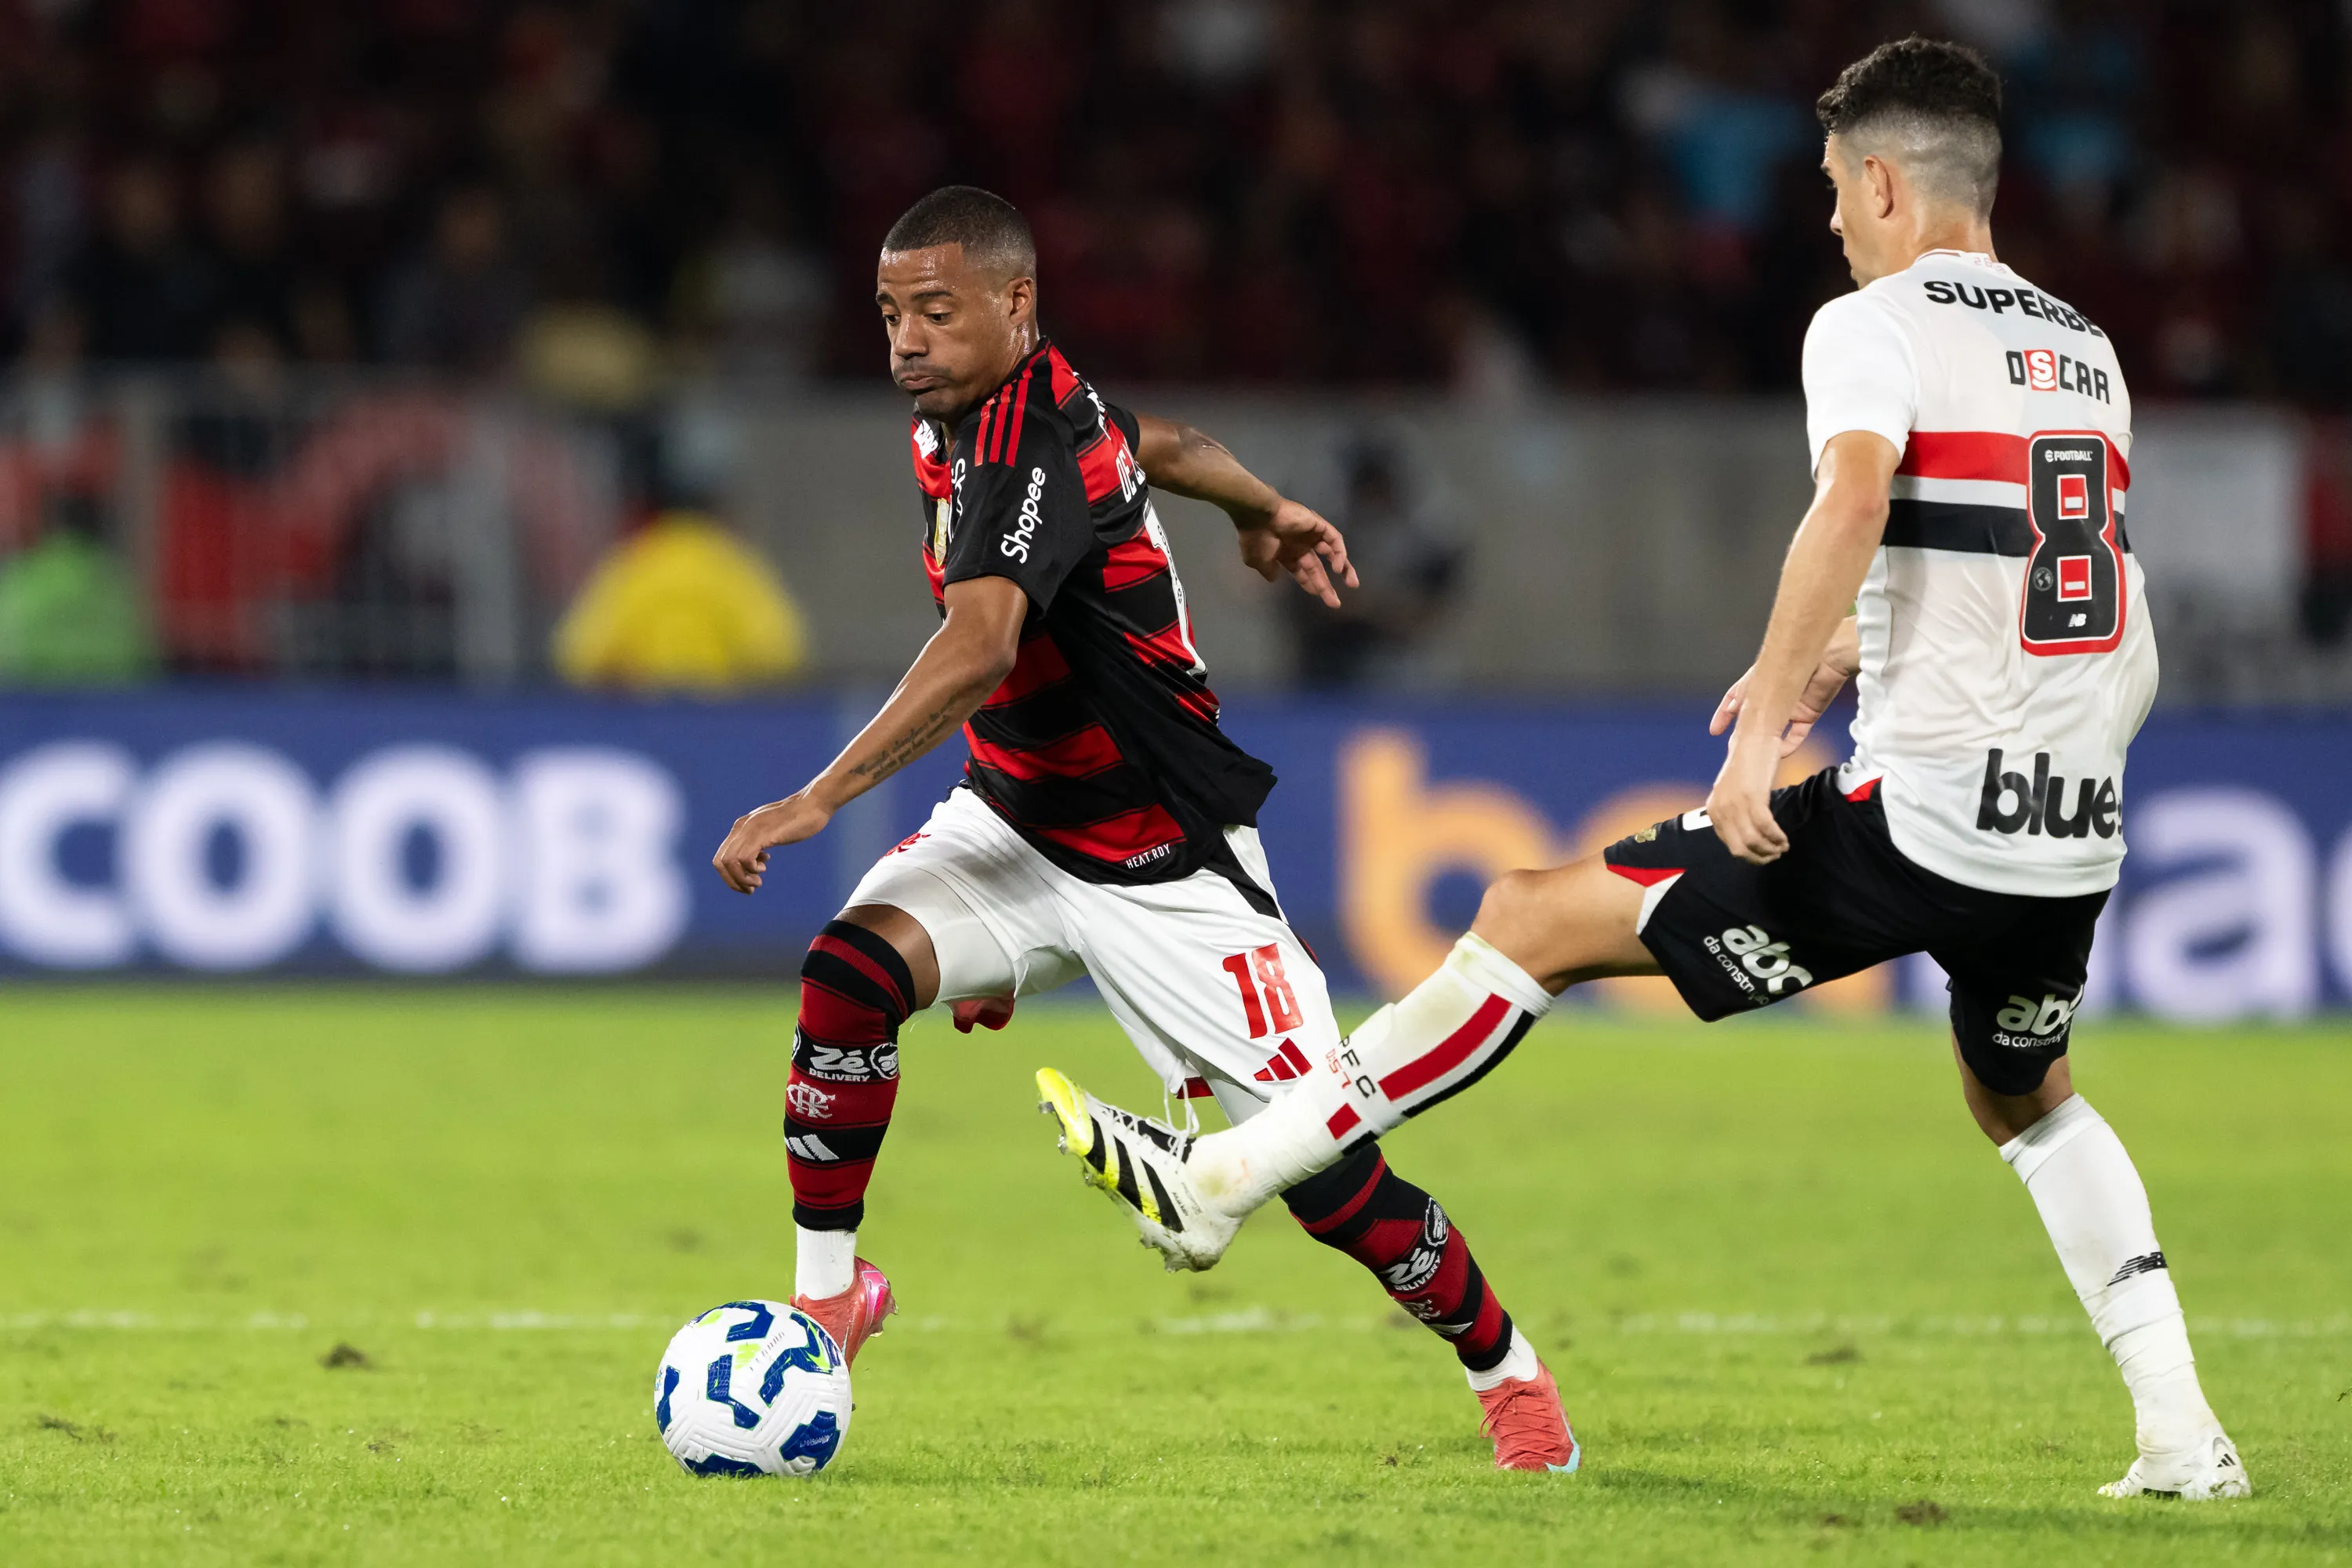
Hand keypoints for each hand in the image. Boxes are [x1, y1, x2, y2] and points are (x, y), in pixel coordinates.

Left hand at [712, 793, 831, 893]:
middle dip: (732, 881)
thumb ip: (760, 841)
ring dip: (742, 879)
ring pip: (730, 862)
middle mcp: (741, 827)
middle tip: (750, 889)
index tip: (747, 882)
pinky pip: (745, 858)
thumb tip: (757, 860)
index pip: (721, 856)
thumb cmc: (798, 819)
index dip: (729, 875)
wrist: (813, 804)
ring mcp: (751, 829)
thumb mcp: (771, 830)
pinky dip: (751, 870)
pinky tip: (763, 869)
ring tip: (757, 883)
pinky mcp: (762, 834)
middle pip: (720, 862)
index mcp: (741, 827)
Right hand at [1236, 498, 1358, 607]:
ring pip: (1332, 552)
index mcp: (1286, 553)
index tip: (1318, 596)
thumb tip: (1274, 579)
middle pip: (1318, 567)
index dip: (1311, 584)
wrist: (1259, 516)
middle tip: (1335, 603)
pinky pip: (1335, 540)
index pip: (1303, 572)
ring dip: (1343, 568)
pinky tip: (1337, 568)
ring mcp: (1311, 534)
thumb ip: (1268, 571)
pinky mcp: (1319, 525)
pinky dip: (1339, 553)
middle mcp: (1300, 545)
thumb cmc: (1256, 538)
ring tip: (1352, 584)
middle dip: (1326, 585)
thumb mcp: (1257, 561)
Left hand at [1705, 734, 1788, 864]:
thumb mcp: (1734, 793)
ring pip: (1753, 841)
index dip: (1749, 855)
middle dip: (1760, 857)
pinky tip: (1784, 839)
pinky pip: (1766, 828)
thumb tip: (1748, 838)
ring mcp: (1735, 804)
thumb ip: (1735, 813)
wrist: (1753, 738)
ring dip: (1771, 849)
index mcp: (1713, 810)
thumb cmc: (1748, 766)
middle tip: (1775, 855)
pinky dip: (1777, 837)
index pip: (1729, 844)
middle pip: (1740, 848)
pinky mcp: (1752, 797)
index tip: (1765, 855)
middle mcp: (1720, 809)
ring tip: (1782, 847)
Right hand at [1709, 622, 1858, 755]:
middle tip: (1733, 746)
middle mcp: (1773, 696)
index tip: (1715, 730)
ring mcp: (1790, 706)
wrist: (1825, 657)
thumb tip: (1733, 711)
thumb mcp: (1757, 679)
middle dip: (1743, 732)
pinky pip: (1796, 734)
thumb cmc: (1791, 659)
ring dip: (1765, 742)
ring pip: (1774, 730)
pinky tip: (1779, 752)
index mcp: (1758, 683)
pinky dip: (1788, 745)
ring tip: (1754, 754)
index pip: (1736, 699)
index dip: (1724, 714)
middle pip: (1754, 718)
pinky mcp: (1807, 714)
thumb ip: (1744, 696)